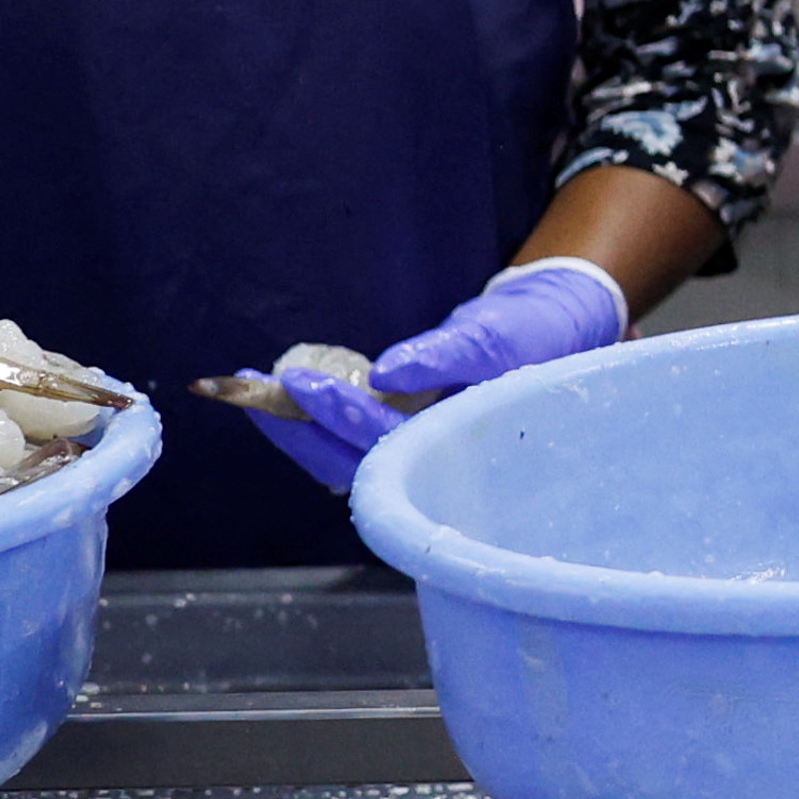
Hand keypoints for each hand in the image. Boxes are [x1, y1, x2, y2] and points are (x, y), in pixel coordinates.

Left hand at [253, 258, 631, 491]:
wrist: (553, 335)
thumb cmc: (533, 339)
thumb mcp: (497, 338)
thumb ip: (446, 356)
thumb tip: (385, 371)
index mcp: (460, 448)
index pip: (386, 443)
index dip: (338, 415)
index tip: (297, 379)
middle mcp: (434, 463)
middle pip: (350, 460)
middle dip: (293, 426)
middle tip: (245, 384)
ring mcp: (415, 452)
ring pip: (342, 456)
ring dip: (292, 426)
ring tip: (249, 386)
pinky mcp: (403, 435)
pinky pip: (348, 440)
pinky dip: (311, 417)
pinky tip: (285, 389)